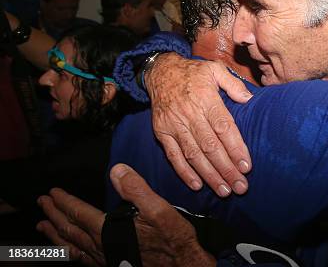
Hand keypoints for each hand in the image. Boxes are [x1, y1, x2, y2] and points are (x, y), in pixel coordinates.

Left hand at [37, 164, 215, 266]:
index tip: (52, 192)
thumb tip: (117, 170)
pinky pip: (82, 259)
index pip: (79, 213)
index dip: (64, 202)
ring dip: (55, 235)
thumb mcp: (159, 209)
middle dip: (54, 215)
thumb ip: (136, 189)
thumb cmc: (173, 239)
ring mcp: (104, 259)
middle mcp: (101, 247)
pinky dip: (70, 252)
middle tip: (42, 203)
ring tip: (44, 227)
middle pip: (70, 230)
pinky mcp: (112, 265)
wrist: (183, 266)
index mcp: (109, 231)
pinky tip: (69, 250)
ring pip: (71, 247)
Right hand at [147, 53, 252, 195]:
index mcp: (206, 99)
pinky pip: (173, 156)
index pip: (224, 128)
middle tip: (240, 187)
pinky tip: (197, 185)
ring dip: (209, 175)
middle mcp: (190, 114)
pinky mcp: (162, 132)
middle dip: (226, 169)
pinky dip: (184, 172)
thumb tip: (248, 99)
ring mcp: (174, 125)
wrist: (160, 71)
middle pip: (210, 146)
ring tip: (224, 191)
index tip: (247, 166)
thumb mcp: (215, 69)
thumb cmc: (193, 72)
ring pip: (194, 154)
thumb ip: (233, 84)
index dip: (236, 148)